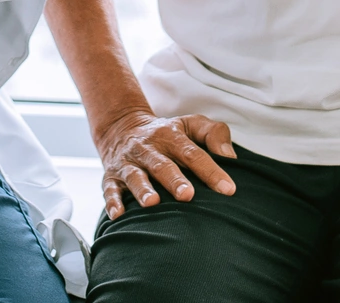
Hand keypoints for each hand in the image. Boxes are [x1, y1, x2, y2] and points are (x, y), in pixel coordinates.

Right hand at [95, 108, 237, 219]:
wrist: (121, 127)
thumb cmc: (166, 133)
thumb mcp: (191, 124)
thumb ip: (214, 134)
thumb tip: (230, 157)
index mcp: (171, 136)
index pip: (193, 153)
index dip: (211, 171)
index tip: (228, 189)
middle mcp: (148, 149)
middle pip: (162, 164)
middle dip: (174, 180)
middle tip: (188, 196)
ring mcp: (128, 163)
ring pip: (135, 176)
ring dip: (143, 190)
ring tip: (153, 203)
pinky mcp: (111, 176)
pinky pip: (109, 189)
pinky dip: (112, 202)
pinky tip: (119, 215)